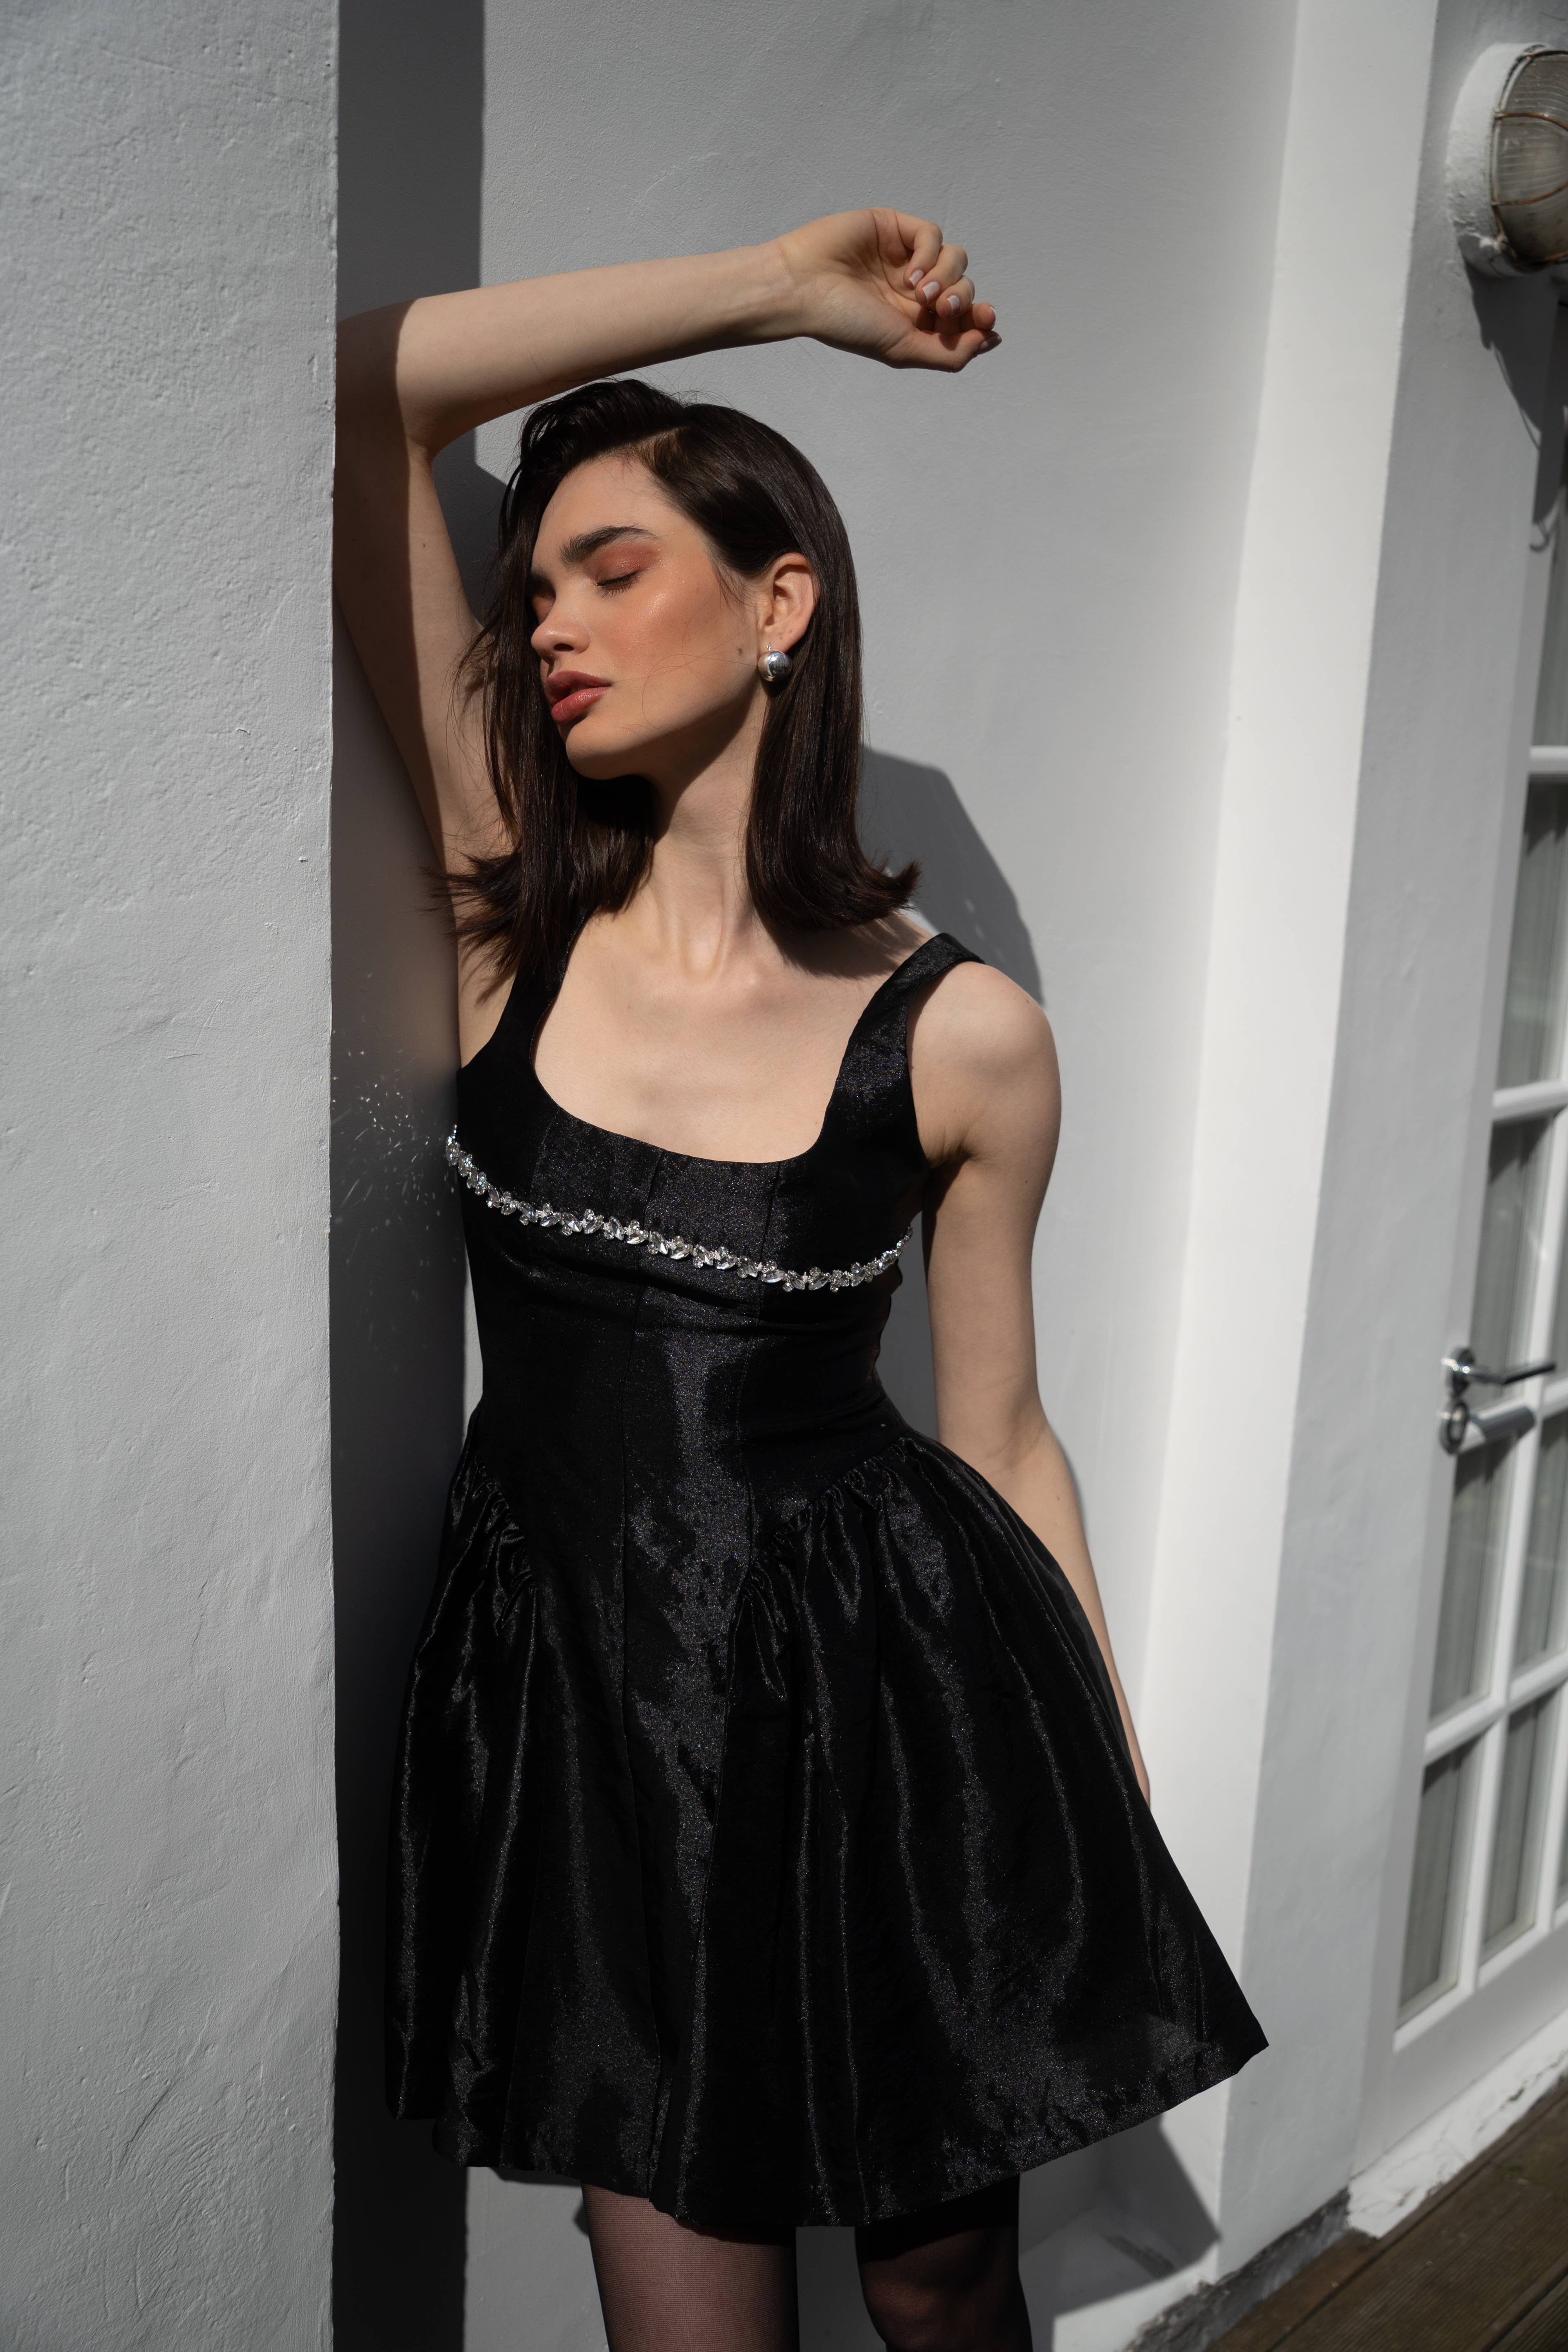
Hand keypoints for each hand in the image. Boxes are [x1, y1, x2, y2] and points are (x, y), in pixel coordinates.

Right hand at [771, 208, 998, 371]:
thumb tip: (989, 341)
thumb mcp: (903, 350)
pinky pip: (932, 234)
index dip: (980, 318)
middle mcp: (913, 290)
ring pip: (955, 258)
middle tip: (943, 308)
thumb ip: (948, 354)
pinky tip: (911, 273)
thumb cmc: (845, 324)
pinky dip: (930, 253)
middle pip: (964, 287)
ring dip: (949, 276)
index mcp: (915, 321)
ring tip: (921, 293)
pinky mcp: (894, 228)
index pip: (963, 316)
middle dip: (963, 299)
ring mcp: (904, 257)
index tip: (987, 321)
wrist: (803, 290)